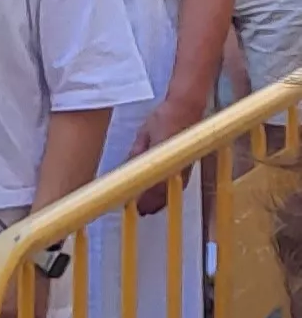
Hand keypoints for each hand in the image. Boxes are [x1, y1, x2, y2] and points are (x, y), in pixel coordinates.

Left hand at [132, 95, 203, 216]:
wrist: (187, 106)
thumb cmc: (164, 118)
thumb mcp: (144, 134)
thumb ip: (138, 152)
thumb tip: (128, 171)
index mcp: (164, 156)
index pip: (155, 183)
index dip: (145, 198)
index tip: (135, 207)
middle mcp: (178, 163)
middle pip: (165, 190)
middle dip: (153, 203)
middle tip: (141, 211)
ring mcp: (186, 165)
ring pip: (174, 188)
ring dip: (162, 199)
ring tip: (149, 207)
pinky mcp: (190, 164)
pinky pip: (180, 182)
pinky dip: (170, 191)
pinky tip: (162, 195)